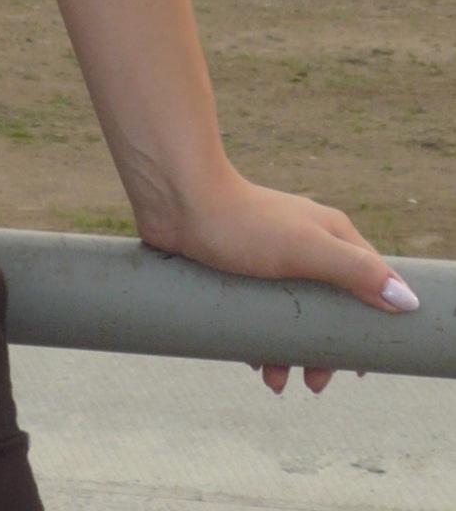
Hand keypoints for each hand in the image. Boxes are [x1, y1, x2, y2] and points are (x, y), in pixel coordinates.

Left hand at [142, 166, 418, 393]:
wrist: (176, 198)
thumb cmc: (242, 221)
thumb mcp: (306, 249)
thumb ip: (355, 272)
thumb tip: (406, 302)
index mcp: (330, 234)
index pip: (368, 283)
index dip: (370, 323)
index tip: (361, 366)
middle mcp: (304, 242)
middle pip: (328, 306)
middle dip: (322, 349)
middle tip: (313, 383)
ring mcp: (269, 253)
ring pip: (290, 312)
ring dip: (287, 351)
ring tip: (273, 381)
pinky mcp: (237, 264)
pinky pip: (258, 309)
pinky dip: (259, 336)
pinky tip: (250, 359)